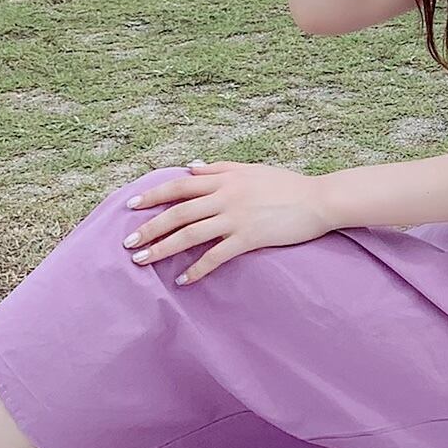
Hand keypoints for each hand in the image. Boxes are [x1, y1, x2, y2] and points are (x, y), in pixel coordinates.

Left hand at [123, 163, 336, 285]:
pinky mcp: (249, 238)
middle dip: (149, 227)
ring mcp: (236, 218)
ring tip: (142, 261)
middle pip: (178, 212)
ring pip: (190, 234)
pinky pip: (216, 256)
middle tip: (128, 243)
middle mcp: (225, 196)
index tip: (132, 205)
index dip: (153, 195)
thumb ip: (219, 168)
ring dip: (163, 248)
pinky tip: (183, 280)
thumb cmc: (288, 185)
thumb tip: (190, 168)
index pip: (180, 186)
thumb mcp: (251, 169)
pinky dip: (197, 269)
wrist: (320, 200)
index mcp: (224, 178)